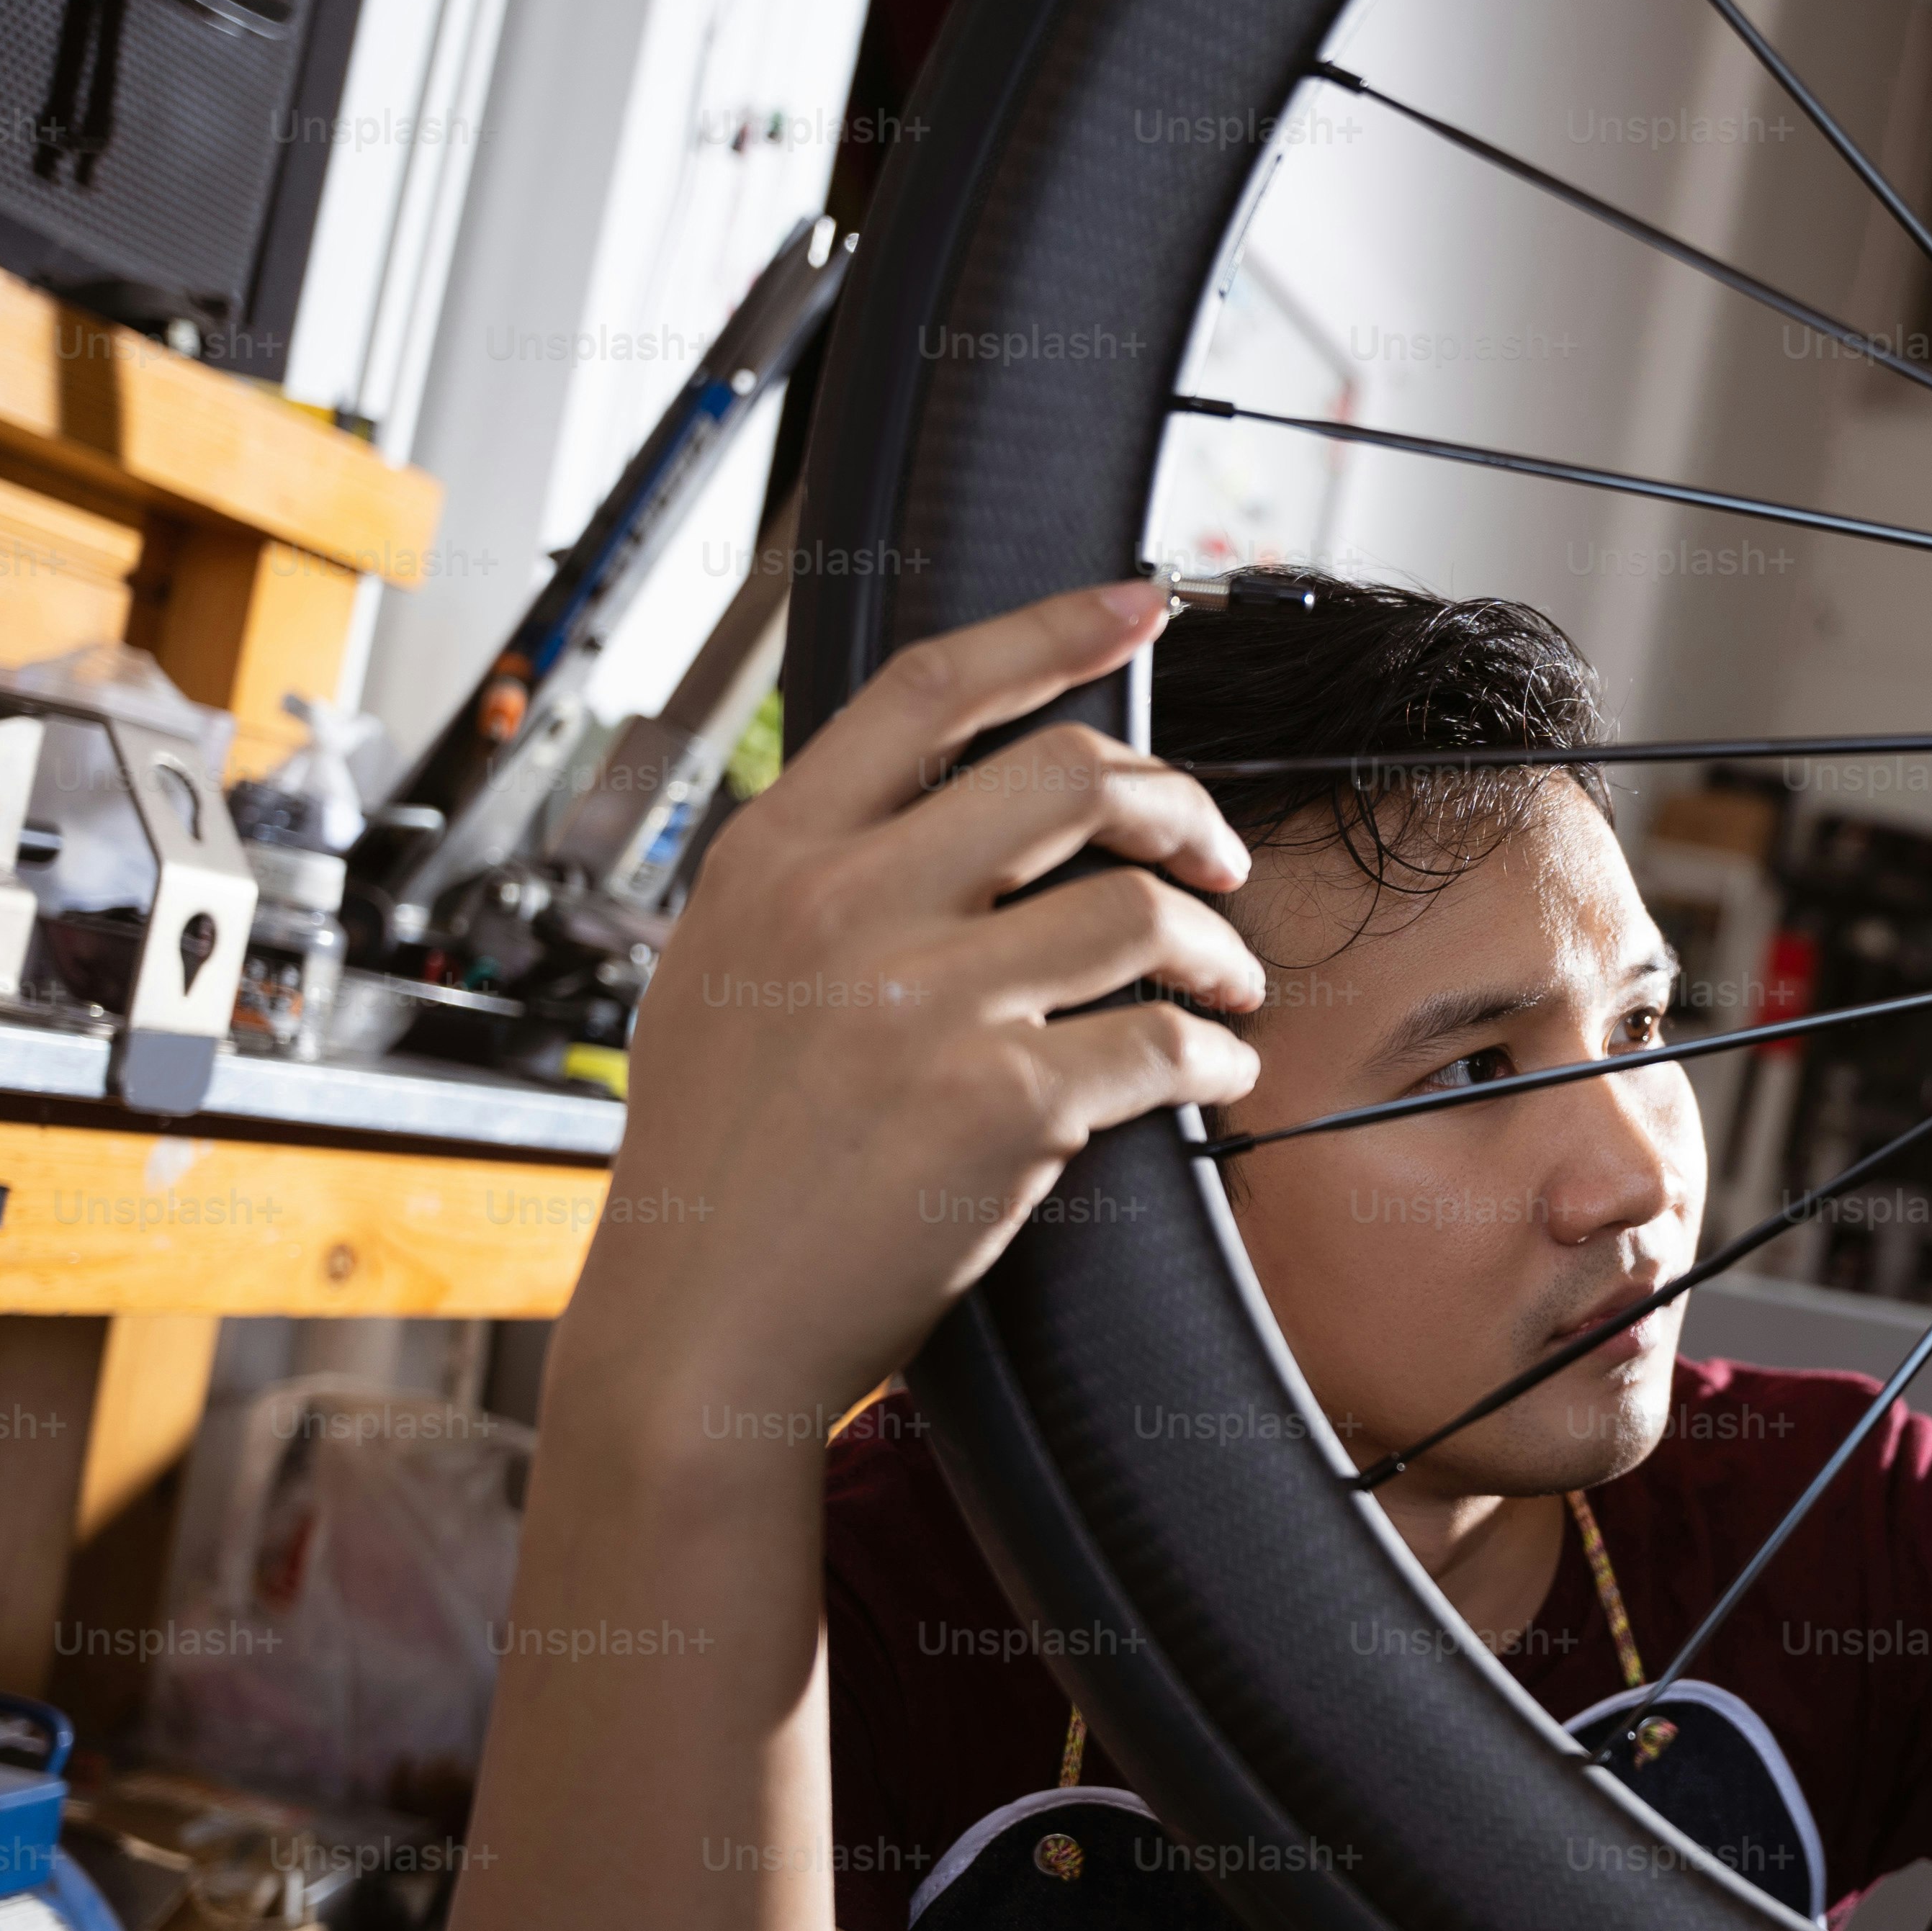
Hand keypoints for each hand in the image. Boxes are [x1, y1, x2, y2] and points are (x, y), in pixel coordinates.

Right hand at [553, 584, 1265, 1440]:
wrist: (700, 1327)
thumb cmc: (722, 1169)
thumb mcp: (721, 975)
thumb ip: (820, 884)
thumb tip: (947, 807)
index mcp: (775, 860)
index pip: (931, 688)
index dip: (1055, 628)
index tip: (1143, 602)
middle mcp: (844, 908)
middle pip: (1072, 774)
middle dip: (1179, 807)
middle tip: (1218, 859)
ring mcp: (922, 1002)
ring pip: (1144, 909)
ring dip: (1221, 947)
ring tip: (1231, 988)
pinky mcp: (998, 1103)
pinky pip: (1165, 1045)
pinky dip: (1215, 1059)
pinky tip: (1213, 1078)